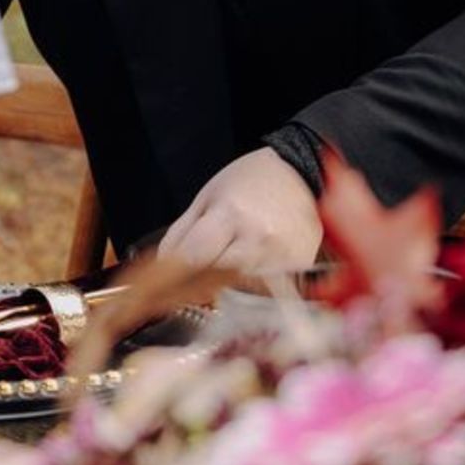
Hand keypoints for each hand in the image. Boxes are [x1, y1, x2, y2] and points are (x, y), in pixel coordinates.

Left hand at [156, 147, 322, 276]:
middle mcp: (258, 237)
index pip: (193, 259)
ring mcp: (282, 255)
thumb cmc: (251, 181)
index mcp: (230, 213)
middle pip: (216, 280)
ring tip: (226, 275)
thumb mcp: (208, 197)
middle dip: (200, 284)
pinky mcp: (299, 267)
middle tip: (196, 281)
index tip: (168, 282)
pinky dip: (252, 290)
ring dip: (227, 290)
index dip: (176, 274)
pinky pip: (266, 291)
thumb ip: (181, 233)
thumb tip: (164, 266)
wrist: (301, 172)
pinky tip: (250, 274)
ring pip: (241, 291)